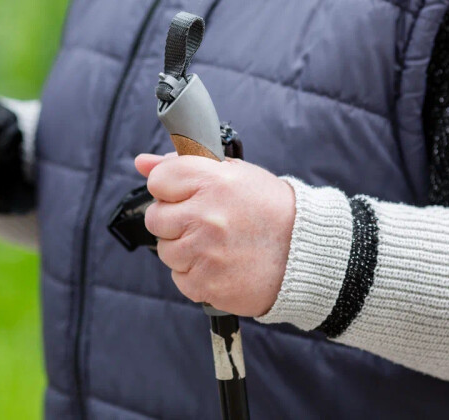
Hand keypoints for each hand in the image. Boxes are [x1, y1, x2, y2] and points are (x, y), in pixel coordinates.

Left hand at [135, 153, 294, 316]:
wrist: (306, 255)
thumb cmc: (270, 210)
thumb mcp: (233, 174)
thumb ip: (182, 164)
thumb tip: (142, 162)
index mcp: (212, 181)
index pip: (158, 180)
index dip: (170, 188)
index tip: (185, 195)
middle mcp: (205, 216)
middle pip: (155, 218)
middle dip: (174, 220)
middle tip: (203, 222)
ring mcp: (204, 253)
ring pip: (165, 250)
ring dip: (184, 249)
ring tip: (216, 245)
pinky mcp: (206, 284)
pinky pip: (179, 278)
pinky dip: (195, 274)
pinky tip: (219, 264)